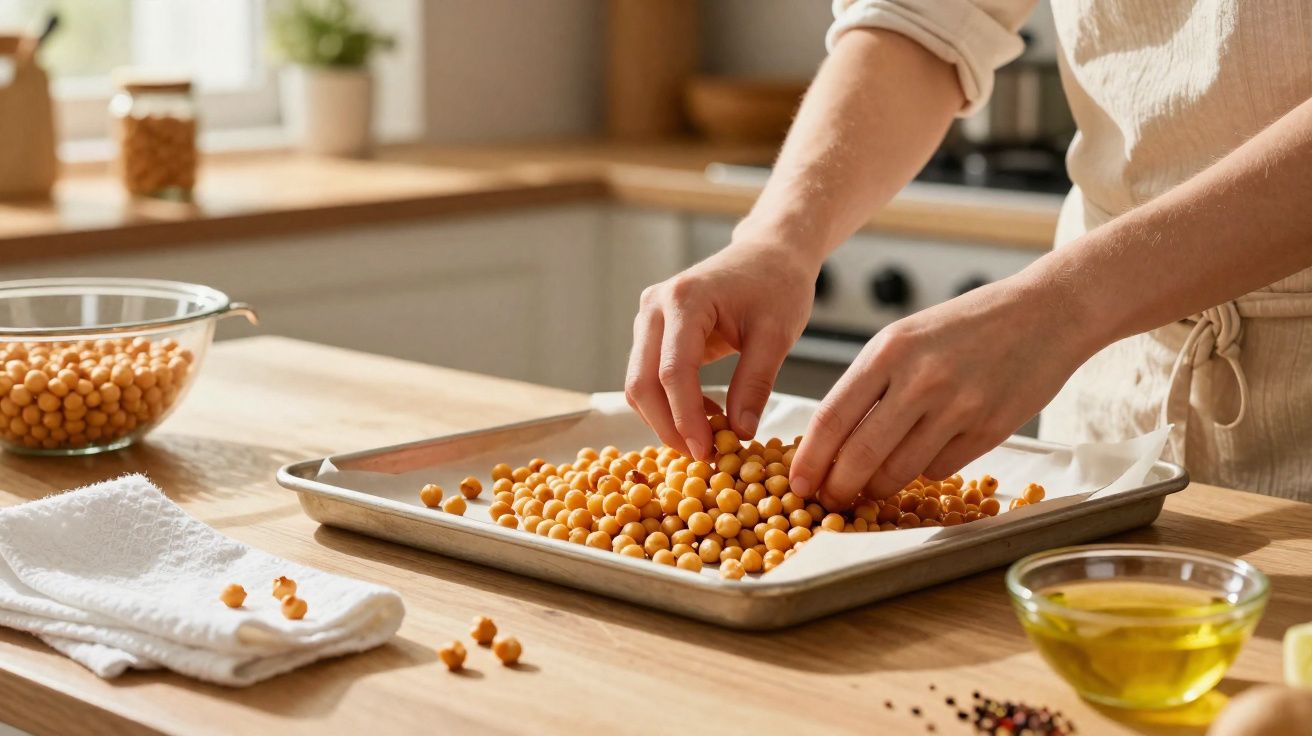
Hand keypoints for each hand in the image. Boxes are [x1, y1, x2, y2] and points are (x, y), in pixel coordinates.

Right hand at [625, 238, 818, 458]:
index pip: (672, 372)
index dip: (685, 418)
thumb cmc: (778, 285)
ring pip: (640, 383)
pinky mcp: (654, 331)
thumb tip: (739, 434)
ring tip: (710, 438)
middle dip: (668, 427)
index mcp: (684, 300)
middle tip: (703, 458)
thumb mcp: (776, 335)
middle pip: (642, 382)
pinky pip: (650, 376)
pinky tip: (707, 415)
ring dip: (667, 418)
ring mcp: (649, 318)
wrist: (770, 253)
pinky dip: (672, 403)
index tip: (707, 453)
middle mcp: (654, 307)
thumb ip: (754, 383)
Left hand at [789, 273, 1094, 507]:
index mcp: (889, 350)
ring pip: (900, 471)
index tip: (797, 483)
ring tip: (869, 487)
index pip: (832, 417)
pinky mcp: (990, 430)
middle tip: (829, 500)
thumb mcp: (905, 337)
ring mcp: (958, 406)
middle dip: (838, 487)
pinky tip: (926, 454)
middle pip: (860, 454)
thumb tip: (830, 440)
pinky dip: (924, 471)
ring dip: (878, 488)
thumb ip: (870, 384)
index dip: (810, 459)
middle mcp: (920, 379)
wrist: (1045, 312)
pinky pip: (940, 470)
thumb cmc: (966, 326)